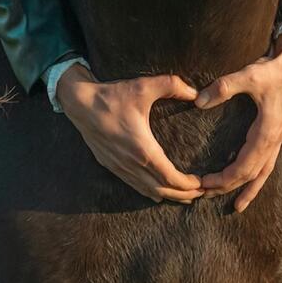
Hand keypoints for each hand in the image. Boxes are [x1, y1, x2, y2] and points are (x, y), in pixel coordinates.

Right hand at [57, 64, 204, 203]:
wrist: (80, 103)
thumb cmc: (112, 96)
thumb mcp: (144, 86)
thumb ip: (173, 85)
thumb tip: (196, 93)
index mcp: (143, 149)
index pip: (171, 177)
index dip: (188, 185)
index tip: (202, 184)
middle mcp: (132, 164)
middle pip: (162, 190)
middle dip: (183, 194)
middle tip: (200, 194)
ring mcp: (119, 167)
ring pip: (148, 191)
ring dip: (168, 196)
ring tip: (184, 196)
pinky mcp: (110, 165)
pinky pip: (134, 186)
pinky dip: (150, 192)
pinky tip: (157, 193)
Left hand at [196, 35, 281, 212]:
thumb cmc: (274, 70)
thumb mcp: (249, 74)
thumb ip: (223, 87)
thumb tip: (198, 102)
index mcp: (268, 131)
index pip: (245, 165)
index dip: (224, 178)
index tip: (204, 183)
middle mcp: (275, 139)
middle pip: (252, 174)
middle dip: (229, 186)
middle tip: (205, 194)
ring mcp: (278, 138)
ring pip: (263, 172)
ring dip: (248, 188)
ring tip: (237, 206)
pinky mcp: (278, 133)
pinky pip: (268, 161)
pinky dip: (258, 176)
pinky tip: (251, 181)